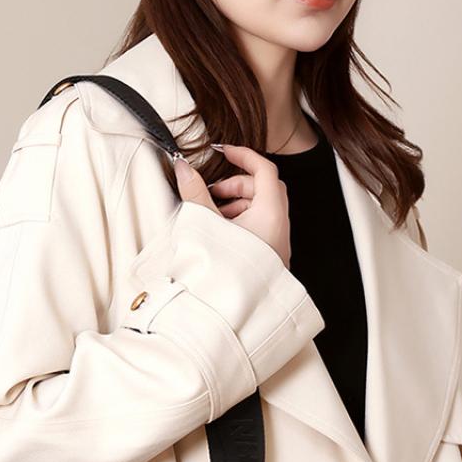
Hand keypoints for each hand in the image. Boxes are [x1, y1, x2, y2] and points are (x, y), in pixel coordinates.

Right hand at [173, 146, 291, 267]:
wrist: (230, 311)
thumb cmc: (223, 269)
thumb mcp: (205, 224)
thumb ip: (194, 192)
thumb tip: (182, 167)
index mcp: (270, 214)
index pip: (264, 170)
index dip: (243, 155)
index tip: (223, 151)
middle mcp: (279, 227)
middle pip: (264, 188)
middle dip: (237, 183)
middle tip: (212, 191)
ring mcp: (277, 243)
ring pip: (263, 208)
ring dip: (238, 202)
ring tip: (213, 212)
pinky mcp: (269, 257)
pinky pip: (261, 227)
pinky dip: (242, 220)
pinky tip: (221, 230)